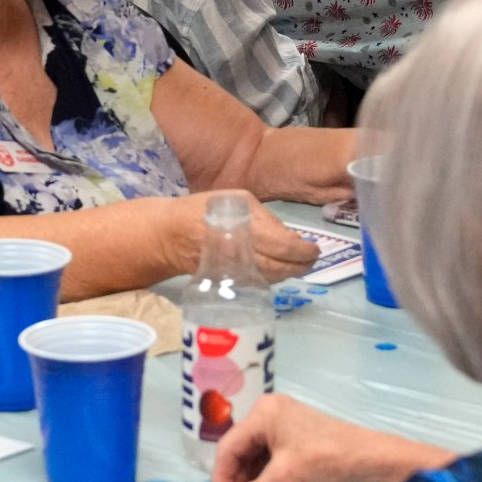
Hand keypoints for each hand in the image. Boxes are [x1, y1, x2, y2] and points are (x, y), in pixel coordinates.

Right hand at [178, 192, 317, 280]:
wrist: (168, 235)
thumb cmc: (201, 210)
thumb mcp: (235, 199)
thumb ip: (264, 217)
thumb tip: (287, 237)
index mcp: (243, 229)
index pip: (283, 247)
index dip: (303, 252)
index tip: (314, 250)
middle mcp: (239, 254)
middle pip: (279, 268)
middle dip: (300, 266)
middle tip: (311, 261)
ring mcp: (233, 271)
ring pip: (270, 278)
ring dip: (288, 274)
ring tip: (300, 265)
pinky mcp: (227, 281)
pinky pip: (257, 282)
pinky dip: (273, 278)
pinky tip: (279, 271)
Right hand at [210, 394, 454, 481]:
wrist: (369, 457)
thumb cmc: (325, 458)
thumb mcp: (285, 478)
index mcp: (263, 413)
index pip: (228, 446)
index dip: (221, 478)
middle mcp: (269, 412)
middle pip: (240, 450)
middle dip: (235, 480)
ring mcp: (284, 424)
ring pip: (255, 455)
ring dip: (249, 481)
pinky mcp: (296, 437)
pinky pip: (270, 457)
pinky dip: (264, 476)